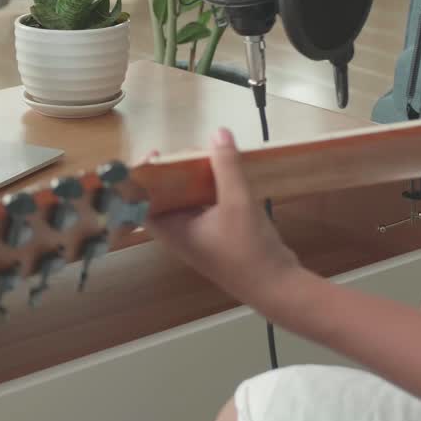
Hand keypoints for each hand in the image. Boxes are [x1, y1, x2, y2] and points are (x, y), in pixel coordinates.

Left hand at [142, 128, 300, 308]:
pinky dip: (210, 191)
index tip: (155, 156)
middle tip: (189, 153)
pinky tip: (225, 176)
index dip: (144, 179)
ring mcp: (200, 238)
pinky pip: (206, 209)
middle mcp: (181, 236)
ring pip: (187, 203)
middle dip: (174, 174)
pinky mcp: (218, 238)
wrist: (277, 286)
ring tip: (207, 158)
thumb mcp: (237, 202)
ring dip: (194, 181)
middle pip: (166, 199)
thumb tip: (219, 134)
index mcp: (173, 231)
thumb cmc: (249, 250)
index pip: (143, 203)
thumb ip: (227, 166)